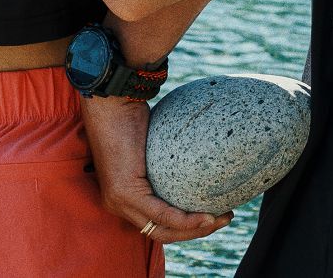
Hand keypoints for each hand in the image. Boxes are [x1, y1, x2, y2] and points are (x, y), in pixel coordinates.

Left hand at [81, 93, 232, 244]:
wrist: (111, 101)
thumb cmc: (128, 114)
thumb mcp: (149, 144)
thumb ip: (164, 160)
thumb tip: (194, 154)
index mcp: (121, 196)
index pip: (156, 222)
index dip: (185, 226)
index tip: (211, 215)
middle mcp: (117, 205)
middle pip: (161, 232)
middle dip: (195, 232)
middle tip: (222, 219)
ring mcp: (119, 202)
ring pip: (162, 230)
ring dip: (196, 229)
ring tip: (222, 219)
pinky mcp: (125, 193)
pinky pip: (161, 214)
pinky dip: (186, 220)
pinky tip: (207, 216)